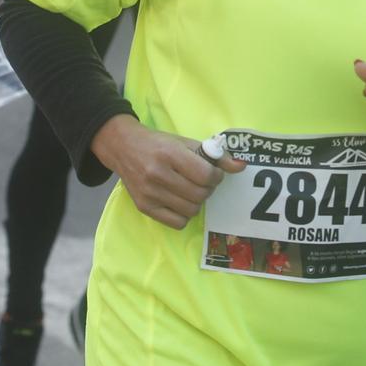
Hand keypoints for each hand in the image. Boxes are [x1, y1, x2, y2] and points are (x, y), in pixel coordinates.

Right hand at [92, 116, 245, 229]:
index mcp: (170, 154)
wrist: (124, 147)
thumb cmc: (159, 143)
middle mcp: (158, 175)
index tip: (213, 173)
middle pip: (200, 195)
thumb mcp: (186, 142)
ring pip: (191, 210)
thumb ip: (215, 155)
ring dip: (197, 202)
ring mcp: (150, 193)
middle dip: (208, 189)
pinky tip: (180, 201)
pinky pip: (177, 222)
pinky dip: (184, 214)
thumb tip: (241, 166)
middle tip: (203, 181)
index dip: (216, 176)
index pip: (206, 175)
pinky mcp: (144, 207)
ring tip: (191, 190)